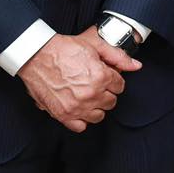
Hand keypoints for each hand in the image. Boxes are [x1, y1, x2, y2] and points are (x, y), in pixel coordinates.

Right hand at [18, 27, 141, 131]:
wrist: (37, 55)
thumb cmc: (64, 49)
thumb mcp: (95, 45)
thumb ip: (118, 57)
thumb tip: (136, 66)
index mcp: (101, 77)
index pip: (120, 86)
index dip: (114, 79)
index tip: (107, 76)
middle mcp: (91, 94)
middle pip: (111, 101)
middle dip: (107, 92)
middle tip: (97, 84)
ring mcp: (76, 107)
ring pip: (99, 116)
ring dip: (96, 106)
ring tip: (89, 95)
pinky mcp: (62, 115)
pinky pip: (80, 126)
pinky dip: (81, 119)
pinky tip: (79, 107)